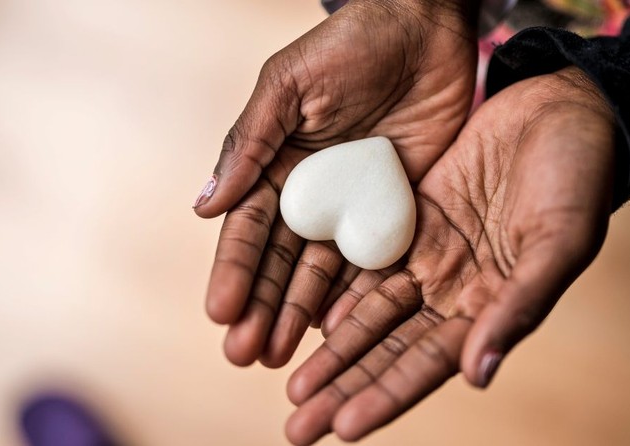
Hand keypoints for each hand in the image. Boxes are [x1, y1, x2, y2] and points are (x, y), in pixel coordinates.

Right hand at [196, 0, 478, 367]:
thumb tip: (204, 206)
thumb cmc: (349, 44)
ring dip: (300, 314)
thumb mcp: (288, 86)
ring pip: (322, 272)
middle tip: (245, 355)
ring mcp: (353, 207)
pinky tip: (338, 331)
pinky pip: (375, 260)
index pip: (248, 228)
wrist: (424, 27)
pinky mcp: (396, 210)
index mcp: (276, 165)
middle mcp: (311, 194)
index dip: (233, 271)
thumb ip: (250, 143)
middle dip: (261, 307)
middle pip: (280, 262)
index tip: (220, 314)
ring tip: (281, 357)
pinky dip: (357, 296)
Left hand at [283, 66, 618, 444]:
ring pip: (370, 312)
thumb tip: (476, 375)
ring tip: (291, 386)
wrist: (562, 109)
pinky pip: (365, 260)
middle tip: (296, 425)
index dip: (387, 395)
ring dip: (332, 350)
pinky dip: (336, 288)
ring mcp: (429, 256)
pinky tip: (305, 316)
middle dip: (344, 387)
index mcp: (492, 305)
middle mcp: (454, 290)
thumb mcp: (558, 241)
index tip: (344, 427)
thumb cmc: (578, 176)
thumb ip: (518, 307)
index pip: (429, 363)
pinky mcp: (409, 217)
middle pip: (388, 349)